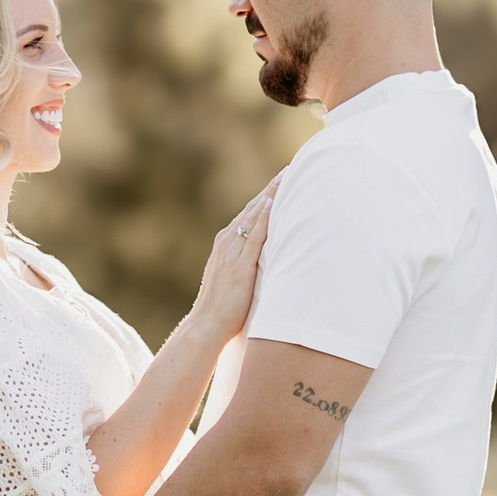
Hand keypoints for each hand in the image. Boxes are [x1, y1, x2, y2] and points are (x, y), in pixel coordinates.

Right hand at [188, 175, 279, 341]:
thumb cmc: (222, 307)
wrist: (206, 325)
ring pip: (254, 218)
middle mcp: (227, 242)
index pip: (249, 212)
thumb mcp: (233, 277)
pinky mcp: (240, 266)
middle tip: (290, 170)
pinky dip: (264, 220)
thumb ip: (244, 261)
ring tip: (287, 179)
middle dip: (272, 189)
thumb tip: (263, 257)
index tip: (282, 179)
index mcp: (225, 243)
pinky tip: (273, 205)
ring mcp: (232, 253)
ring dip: (271, 197)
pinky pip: (254, 238)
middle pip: (253, 208)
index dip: (266, 195)